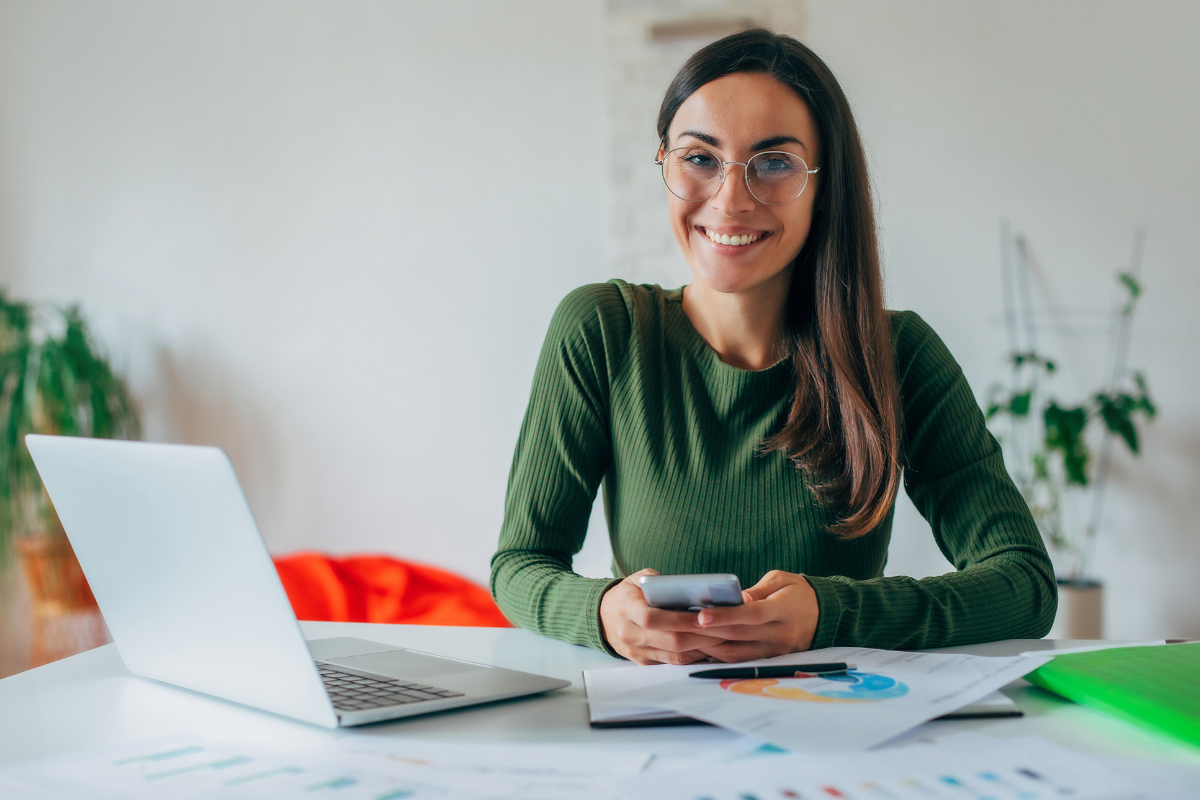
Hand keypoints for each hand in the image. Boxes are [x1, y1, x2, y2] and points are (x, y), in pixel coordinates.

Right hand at [599, 568, 728, 664]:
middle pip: (670, 641)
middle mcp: (629, 634)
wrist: (603, 616)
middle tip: (725, 630)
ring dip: (701, 649)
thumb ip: (660, 582)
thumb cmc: (628, 594)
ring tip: (723, 640)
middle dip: (700, 636)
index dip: (679, 619)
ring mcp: (636, 652)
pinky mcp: (644, 663)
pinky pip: (673, 664)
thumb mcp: (638, 579)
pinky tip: (710, 649)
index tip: (703, 616)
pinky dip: (693, 657)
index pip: (652, 618)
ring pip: (675, 656)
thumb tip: (693, 588)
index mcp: (626, 609)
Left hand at [692, 570, 818, 662]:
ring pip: (735, 653)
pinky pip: (738, 660)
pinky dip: (717, 655)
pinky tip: (697, 647)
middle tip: (678, 626)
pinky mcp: (768, 660)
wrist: (825, 615)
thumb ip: (757, 591)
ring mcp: (774, 651)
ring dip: (706, 646)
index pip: (751, 615)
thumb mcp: (781, 580)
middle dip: (706, 632)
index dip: (725, 616)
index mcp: (784, 610)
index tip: (701, 615)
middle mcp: (779, 635)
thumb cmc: (798, 592)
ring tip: (681, 636)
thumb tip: (734, 599)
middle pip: (737, 635)